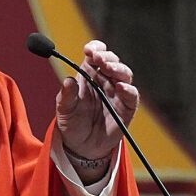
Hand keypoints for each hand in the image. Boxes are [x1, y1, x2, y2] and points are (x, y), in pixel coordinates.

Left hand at [55, 39, 138, 169]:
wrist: (81, 147)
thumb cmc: (72, 124)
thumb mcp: (64, 110)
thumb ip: (66, 95)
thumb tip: (68, 80)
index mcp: (89, 74)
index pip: (96, 54)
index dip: (95, 48)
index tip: (89, 50)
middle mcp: (105, 80)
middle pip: (112, 61)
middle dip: (107, 57)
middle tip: (99, 59)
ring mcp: (118, 93)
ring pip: (124, 74)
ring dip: (118, 69)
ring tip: (109, 69)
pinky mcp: (127, 107)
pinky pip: (132, 95)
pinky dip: (128, 90)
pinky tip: (120, 87)